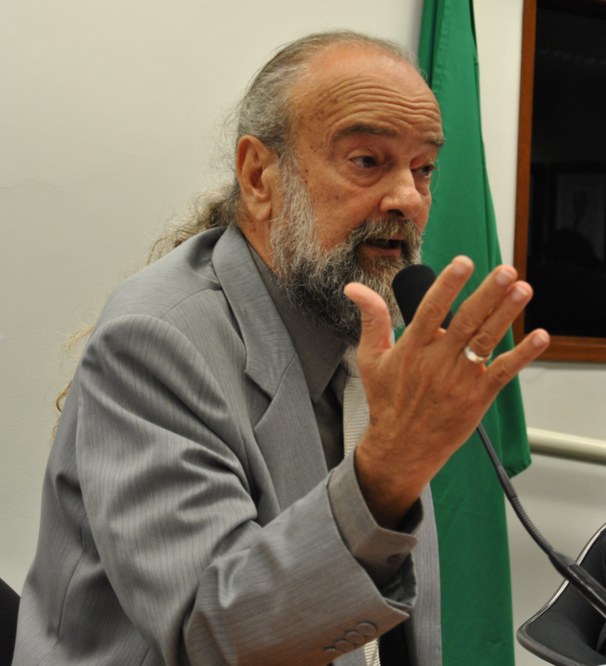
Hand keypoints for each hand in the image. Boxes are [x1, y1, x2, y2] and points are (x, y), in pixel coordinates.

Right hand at [344, 256, 548, 527]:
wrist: (401, 446)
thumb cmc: (386, 400)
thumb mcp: (371, 358)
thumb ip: (371, 319)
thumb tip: (354, 289)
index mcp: (411, 348)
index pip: (431, 309)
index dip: (448, 285)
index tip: (464, 263)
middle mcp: (436, 361)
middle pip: (466, 321)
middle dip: (488, 294)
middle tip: (506, 272)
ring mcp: (459, 379)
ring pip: (487, 340)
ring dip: (507, 314)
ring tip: (523, 289)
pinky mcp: (477, 397)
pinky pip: (504, 372)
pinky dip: (523, 355)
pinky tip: (540, 337)